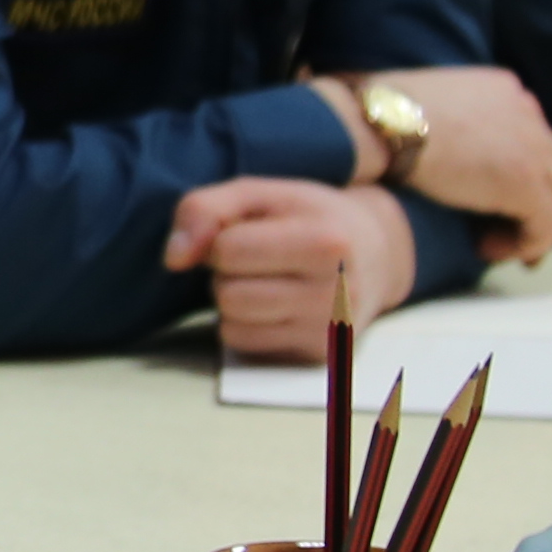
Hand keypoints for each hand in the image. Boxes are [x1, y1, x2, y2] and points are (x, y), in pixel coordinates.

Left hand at [166, 176, 419, 364]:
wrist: (378, 255)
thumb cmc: (310, 216)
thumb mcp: (261, 193)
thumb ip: (205, 209)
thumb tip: (173, 259)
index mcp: (327, 242)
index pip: (228, 251)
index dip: (221, 239)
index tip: (247, 232)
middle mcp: (335, 293)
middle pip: (228, 294)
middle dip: (227, 273)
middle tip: (259, 258)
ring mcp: (329, 331)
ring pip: (231, 324)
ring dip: (233, 300)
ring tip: (267, 279)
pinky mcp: (318, 357)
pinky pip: (243, 345)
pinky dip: (244, 325)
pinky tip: (274, 305)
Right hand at [312, 67, 551, 264]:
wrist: (379, 122)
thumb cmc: (379, 117)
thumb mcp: (428, 106)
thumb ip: (454, 124)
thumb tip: (448, 158)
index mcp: (504, 90)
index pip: (537, 141)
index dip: (526, 179)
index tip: (504, 206)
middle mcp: (528, 111)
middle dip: (540, 209)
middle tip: (507, 237)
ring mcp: (532, 144)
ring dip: (533, 230)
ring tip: (492, 245)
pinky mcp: (526, 179)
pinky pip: (547, 226)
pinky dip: (525, 245)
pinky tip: (487, 249)